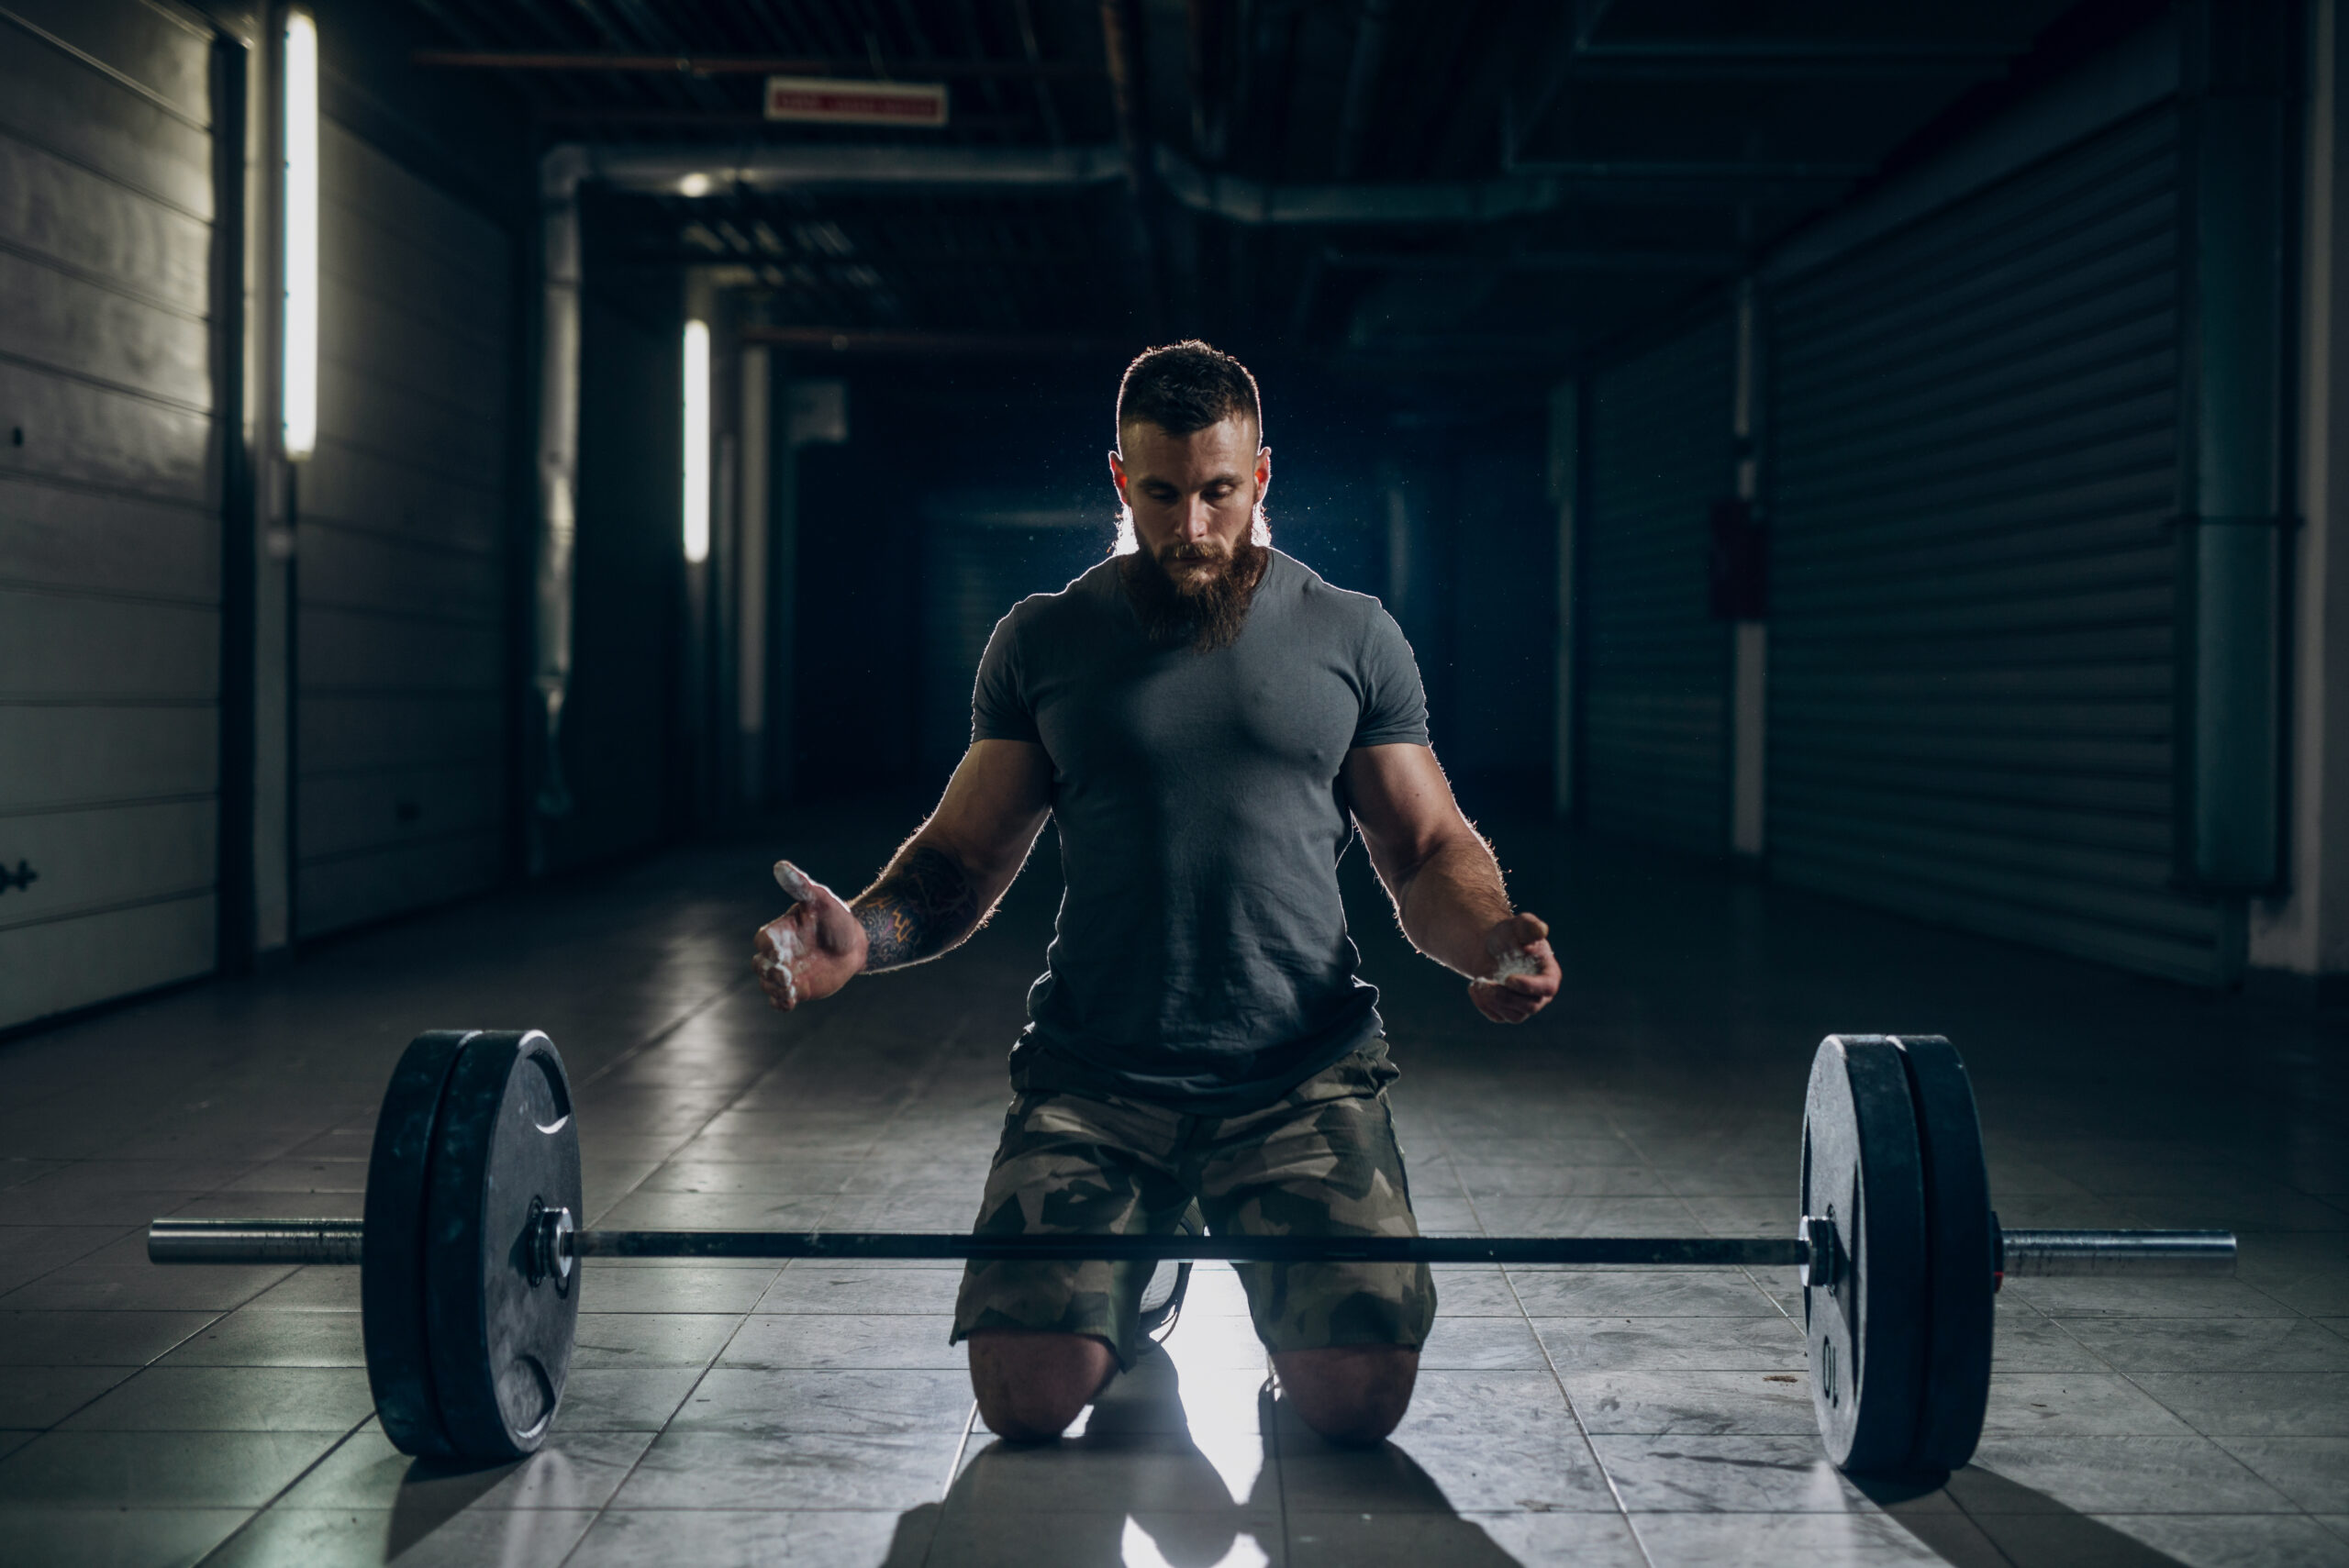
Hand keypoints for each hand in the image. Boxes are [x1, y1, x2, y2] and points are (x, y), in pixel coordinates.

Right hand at [754, 861, 868, 1010]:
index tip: (778, 949)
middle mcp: (780, 953)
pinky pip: (780, 1001)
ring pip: (767, 985)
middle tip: (786, 974)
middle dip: (767, 971)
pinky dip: (780, 1003)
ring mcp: (787, 972)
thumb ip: (800, 885)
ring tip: (790, 988)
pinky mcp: (799, 989)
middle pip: (759, 965)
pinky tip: (790, 1000)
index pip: (762, 940)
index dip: (766, 946)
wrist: (856, 943)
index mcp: (780, 931)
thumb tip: (780, 865)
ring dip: (774, 989)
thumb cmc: (837, 918)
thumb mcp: (821, 899)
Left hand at [1467, 912, 1557, 1023]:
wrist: (1491, 948)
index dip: (1529, 986)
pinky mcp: (1507, 1011)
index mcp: (1549, 974)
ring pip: (1514, 1016)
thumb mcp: (1518, 925)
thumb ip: (1530, 925)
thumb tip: (1540, 931)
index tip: (1508, 979)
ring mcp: (1524, 1005)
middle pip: (1530, 1006)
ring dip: (1493, 1001)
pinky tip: (1474, 987)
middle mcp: (1540, 994)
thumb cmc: (1509, 935)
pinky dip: (1483, 1004)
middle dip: (1506, 996)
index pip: (1547, 987)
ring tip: (1477, 982)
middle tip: (1485, 982)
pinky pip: (1498, 1017)